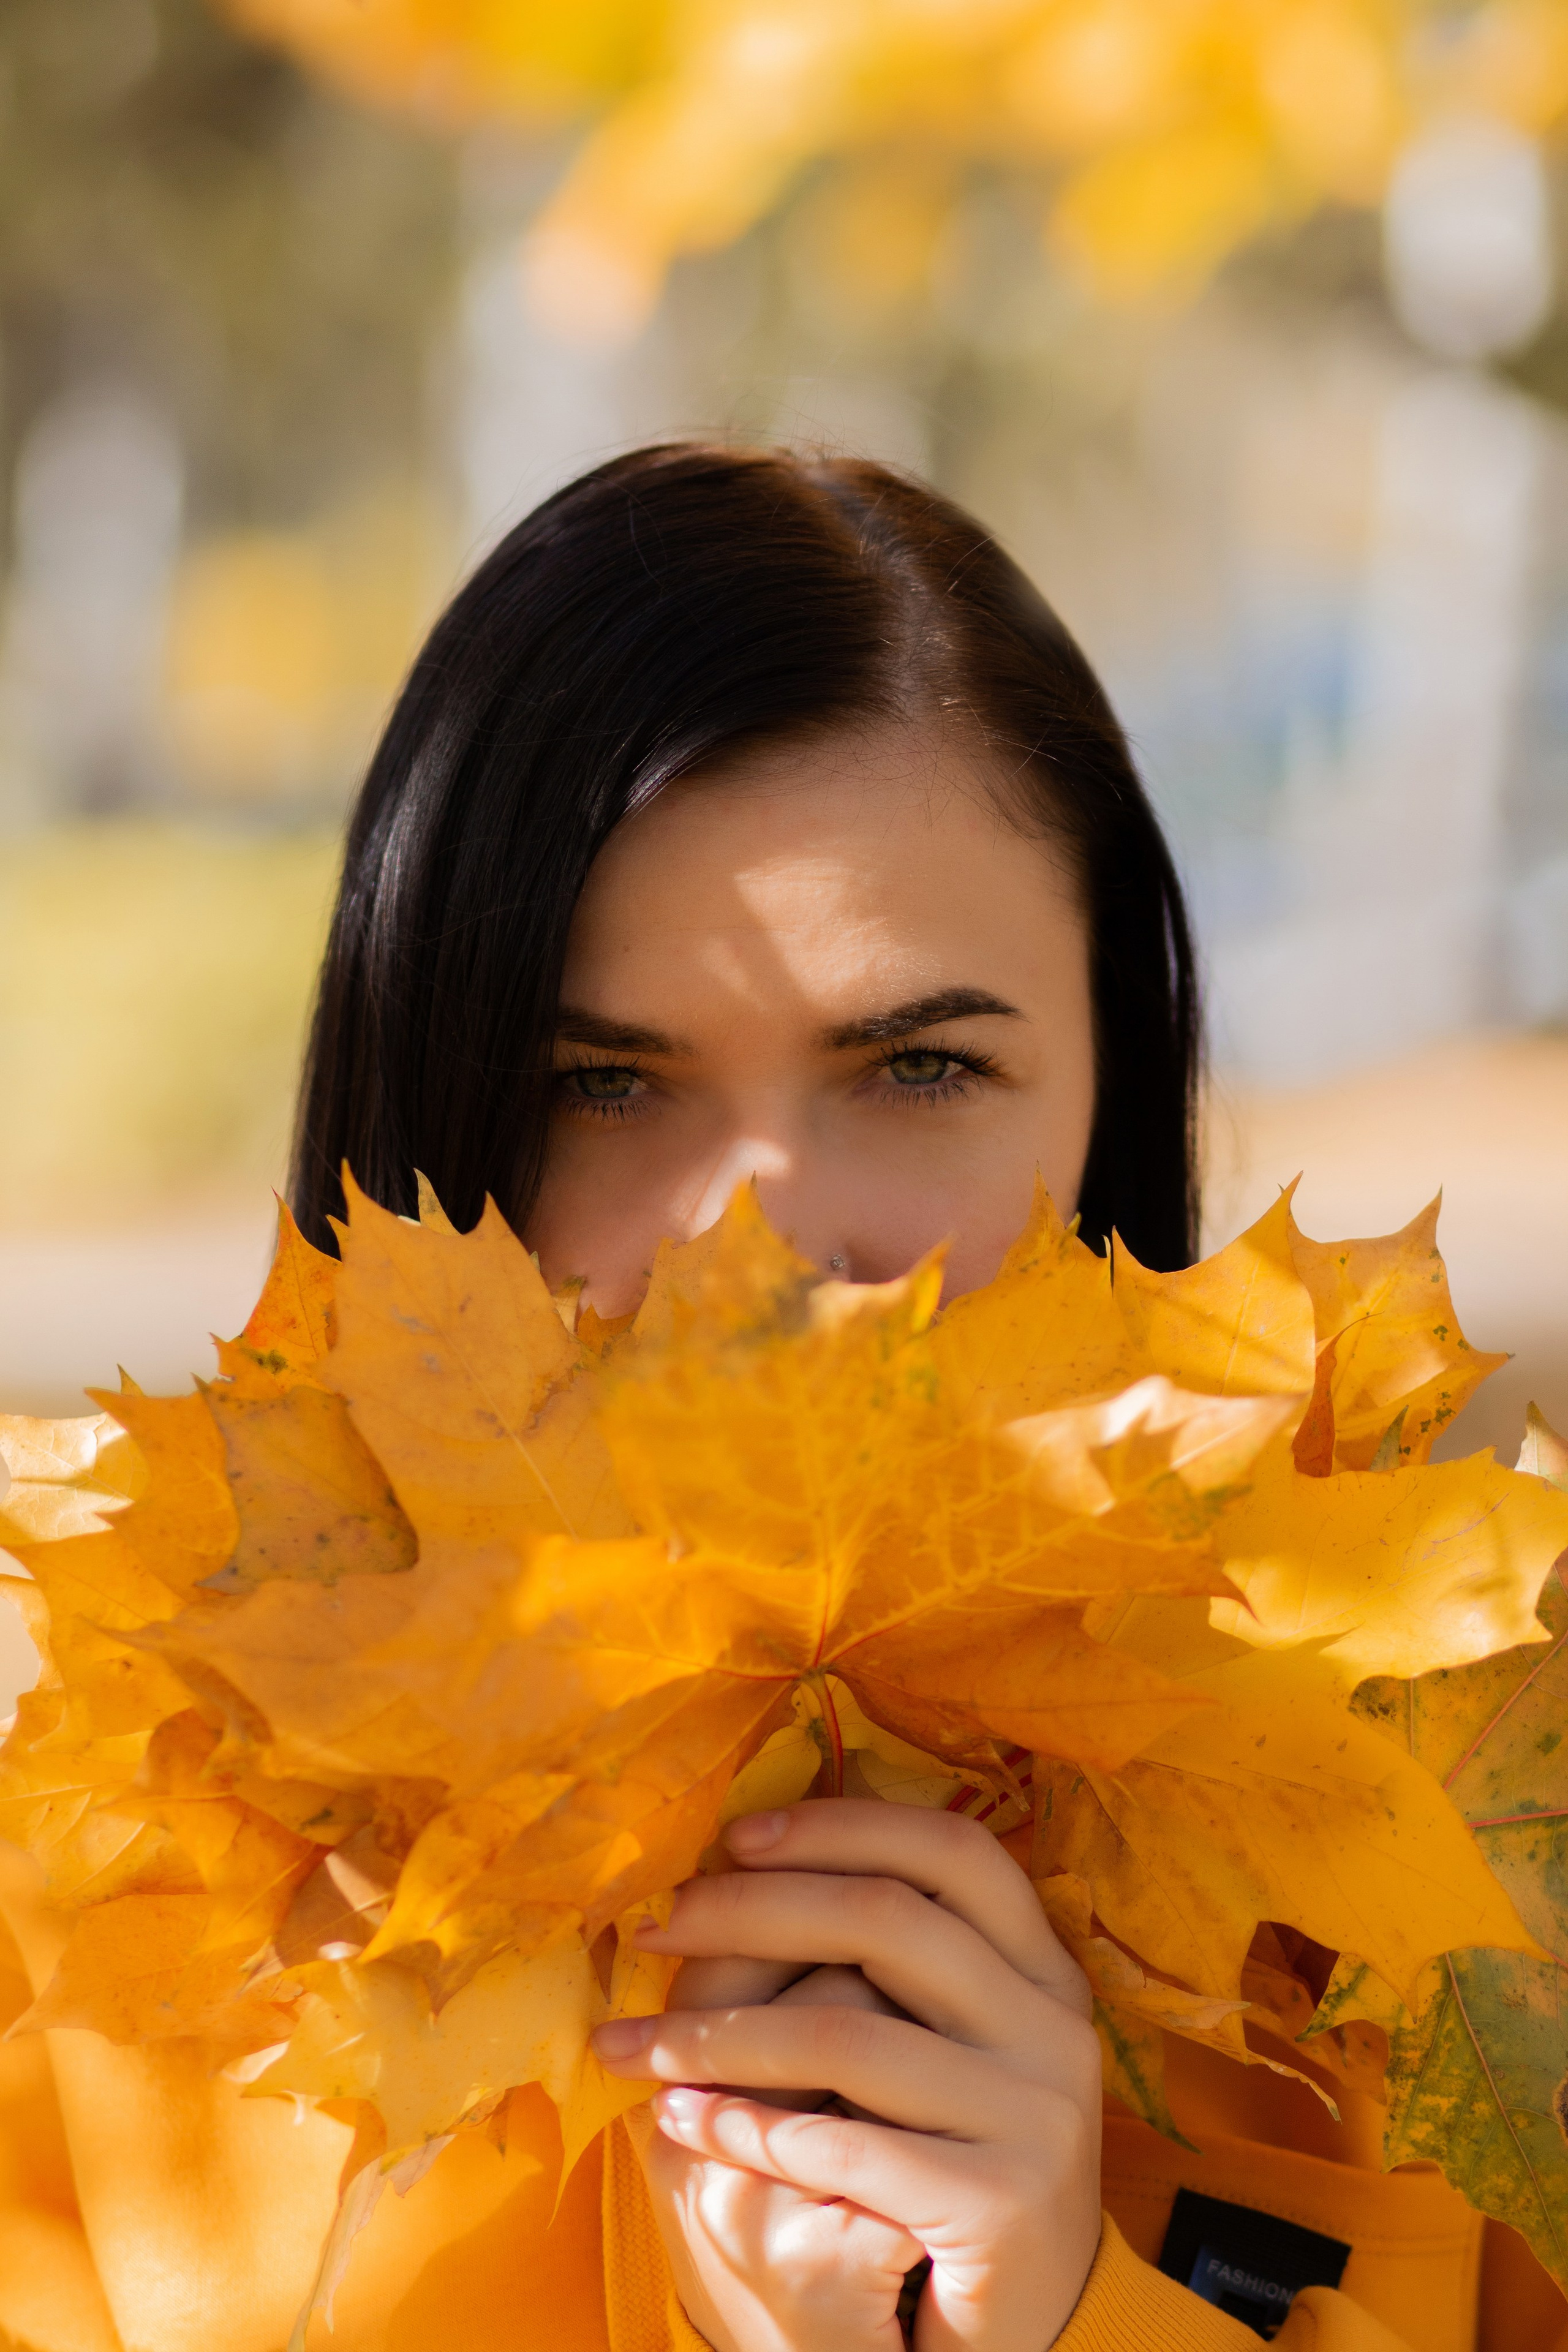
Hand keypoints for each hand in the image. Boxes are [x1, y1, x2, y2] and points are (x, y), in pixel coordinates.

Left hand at [591, 1800, 1101, 2351]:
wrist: (1026, 2325)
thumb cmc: (950, 2160)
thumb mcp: (945, 2042)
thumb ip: (888, 1957)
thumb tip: (746, 1857)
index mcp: (1043, 1965)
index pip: (952, 1847)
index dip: (841, 1826)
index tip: (735, 1837)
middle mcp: (1054, 2025)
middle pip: (886, 1918)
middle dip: (749, 1910)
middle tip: (655, 1928)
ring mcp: (1038, 2113)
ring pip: (846, 2033)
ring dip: (717, 2036)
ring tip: (638, 2049)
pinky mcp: (1002, 2203)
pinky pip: (844, 2148)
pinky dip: (748, 2129)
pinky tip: (686, 2122)